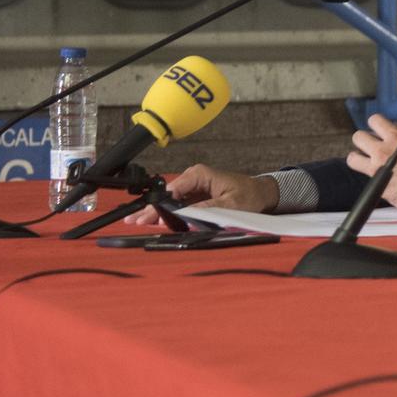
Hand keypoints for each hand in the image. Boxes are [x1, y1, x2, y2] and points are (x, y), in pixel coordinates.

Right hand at [121, 163, 275, 227]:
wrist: (262, 194)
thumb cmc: (250, 195)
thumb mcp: (231, 204)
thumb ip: (208, 209)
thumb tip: (188, 215)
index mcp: (199, 175)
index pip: (173, 190)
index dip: (160, 204)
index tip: (149, 215)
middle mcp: (193, 179)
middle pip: (167, 196)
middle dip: (151, 209)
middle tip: (134, 220)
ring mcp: (193, 188)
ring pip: (170, 202)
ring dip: (156, 212)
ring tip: (136, 221)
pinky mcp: (196, 196)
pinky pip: (178, 206)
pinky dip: (167, 214)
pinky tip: (153, 222)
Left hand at [345, 114, 396, 210]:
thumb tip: (396, 146)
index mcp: (395, 137)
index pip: (375, 120)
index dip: (373, 126)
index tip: (377, 132)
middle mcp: (382, 149)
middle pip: (358, 136)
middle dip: (361, 142)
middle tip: (368, 149)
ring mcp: (376, 166)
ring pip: (352, 158)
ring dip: (357, 160)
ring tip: (364, 164)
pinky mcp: (374, 181)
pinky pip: (363, 177)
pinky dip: (366, 177)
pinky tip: (374, 180)